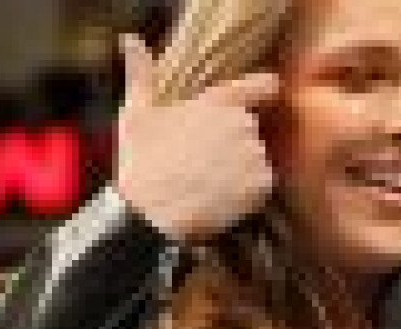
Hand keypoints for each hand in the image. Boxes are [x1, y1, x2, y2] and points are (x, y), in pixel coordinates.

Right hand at [115, 33, 280, 244]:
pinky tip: (221, 198)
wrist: (153, 216)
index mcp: (217, 102)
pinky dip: (247, 193)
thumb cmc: (141, 166)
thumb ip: (141, 75)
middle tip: (204, 163)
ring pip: (255, 159)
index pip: (256, 87)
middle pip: (249, 131)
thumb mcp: (134, 115)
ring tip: (209, 183)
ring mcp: (255, 155)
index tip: (270, 90)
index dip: (262, 89)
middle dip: (233, 144)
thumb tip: (130, 41)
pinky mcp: (262, 185)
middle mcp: (242, 124)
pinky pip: (262, 185)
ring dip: (239, 170)